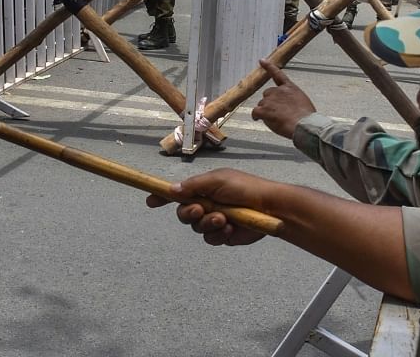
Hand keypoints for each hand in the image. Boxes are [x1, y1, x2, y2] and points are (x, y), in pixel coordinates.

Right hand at [144, 168, 272, 245]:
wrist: (270, 208)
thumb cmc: (245, 188)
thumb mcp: (217, 180)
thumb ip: (194, 186)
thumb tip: (172, 189)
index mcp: (205, 189)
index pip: (179, 193)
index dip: (163, 197)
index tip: (150, 201)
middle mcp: (207, 205)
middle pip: (183, 214)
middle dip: (189, 213)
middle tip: (200, 210)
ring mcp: (215, 221)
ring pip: (197, 228)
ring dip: (208, 223)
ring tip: (223, 219)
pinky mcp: (224, 235)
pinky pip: (211, 239)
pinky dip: (219, 234)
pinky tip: (231, 227)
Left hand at [251, 60, 316, 138]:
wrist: (304, 125)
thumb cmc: (306, 117)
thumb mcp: (303, 102)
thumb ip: (292, 100)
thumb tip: (286, 106)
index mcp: (290, 88)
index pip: (277, 74)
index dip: (268, 66)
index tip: (261, 61)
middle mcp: (279, 91)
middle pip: (267, 94)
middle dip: (270, 102)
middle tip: (277, 112)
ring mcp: (270, 100)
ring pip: (262, 104)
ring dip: (265, 111)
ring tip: (276, 119)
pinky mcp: (265, 110)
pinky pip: (255, 112)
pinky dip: (256, 116)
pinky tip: (257, 119)